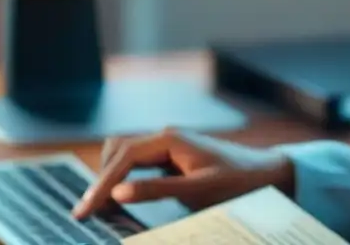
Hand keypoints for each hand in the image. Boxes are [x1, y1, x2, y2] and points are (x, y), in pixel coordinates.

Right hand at [72, 127, 294, 219]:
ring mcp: (168, 144)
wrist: (265, 175)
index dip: (100, 185)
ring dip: (109, 177)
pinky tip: (118, 199)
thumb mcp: (198, 191)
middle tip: (85, 214)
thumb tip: (118, 191)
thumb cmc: (237, 182)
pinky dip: (123, 178)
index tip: (84, 211)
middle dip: (100, 180)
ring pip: (124, 154)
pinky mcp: (171, 156)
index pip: (123, 157)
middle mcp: (166, 136)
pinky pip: (137, 163)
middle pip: (118, 151)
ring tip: (98, 208)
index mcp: (171, 138)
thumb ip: (157, 189)